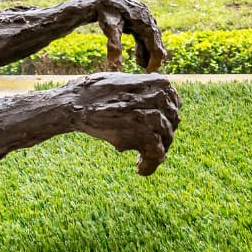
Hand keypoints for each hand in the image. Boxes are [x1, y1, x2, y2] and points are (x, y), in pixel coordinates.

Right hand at [66, 72, 180, 174]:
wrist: (76, 103)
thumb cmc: (97, 92)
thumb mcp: (126, 81)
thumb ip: (146, 90)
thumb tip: (162, 102)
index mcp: (160, 82)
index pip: (175, 106)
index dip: (166, 121)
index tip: (157, 132)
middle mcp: (160, 97)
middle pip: (171, 124)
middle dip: (161, 138)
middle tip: (146, 149)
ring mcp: (153, 115)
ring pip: (166, 140)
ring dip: (155, 154)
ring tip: (140, 162)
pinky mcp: (144, 134)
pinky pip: (156, 154)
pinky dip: (149, 166)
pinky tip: (139, 170)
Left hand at [77, 0, 167, 72]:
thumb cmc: (105, 13)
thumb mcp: (110, 29)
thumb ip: (114, 47)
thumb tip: (115, 68)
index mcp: (144, 20)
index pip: (155, 43)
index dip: (154, 59)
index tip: (149, 73)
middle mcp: (148, 18)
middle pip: (156, 41)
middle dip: (153, 57)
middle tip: (148, 73)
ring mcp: (144, 18)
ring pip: (151, 39)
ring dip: (148, 53)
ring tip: (141, 67)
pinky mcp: (139, 19)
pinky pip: (145, 36)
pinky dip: (143, 48)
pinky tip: (139, 59)